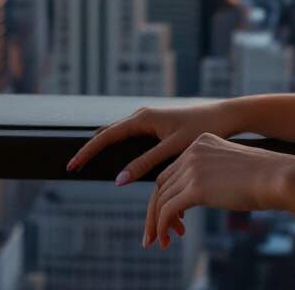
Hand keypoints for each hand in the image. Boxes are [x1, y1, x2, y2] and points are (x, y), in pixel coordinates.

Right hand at [65, 101, 240, 239]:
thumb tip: (118, 180)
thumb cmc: (201, 129)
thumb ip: (145, 163)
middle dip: (91, 149)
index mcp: (144, 118)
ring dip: (104, 149)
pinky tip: (113, 158)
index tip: (71, 166)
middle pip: (108, 133)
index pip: (107, 135)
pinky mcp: (155, 125)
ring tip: (86, 163)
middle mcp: (142, 115)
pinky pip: (130, 136)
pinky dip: (118, 147)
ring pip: (119, 134)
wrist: (224, 116)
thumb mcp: (173, 149)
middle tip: (72, 167)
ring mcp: (148, 119)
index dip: (88, 151)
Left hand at [143, 132, 294, 248]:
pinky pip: (167, 209)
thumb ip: (211, 174)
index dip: (168, 196)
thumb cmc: (261, 176)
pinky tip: (167, 240)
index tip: (175, 217)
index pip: (172, 171)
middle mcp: (193, 151)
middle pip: (162, 184)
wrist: (276, 176)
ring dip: (158, 223)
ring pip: (161, 199)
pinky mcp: (196, 187)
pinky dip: (162, 226)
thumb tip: (199, 194)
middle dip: (157, 210)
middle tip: (159, 233)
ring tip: (163, 241)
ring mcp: (193, 167)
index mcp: (201, 142)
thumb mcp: (230, 167)